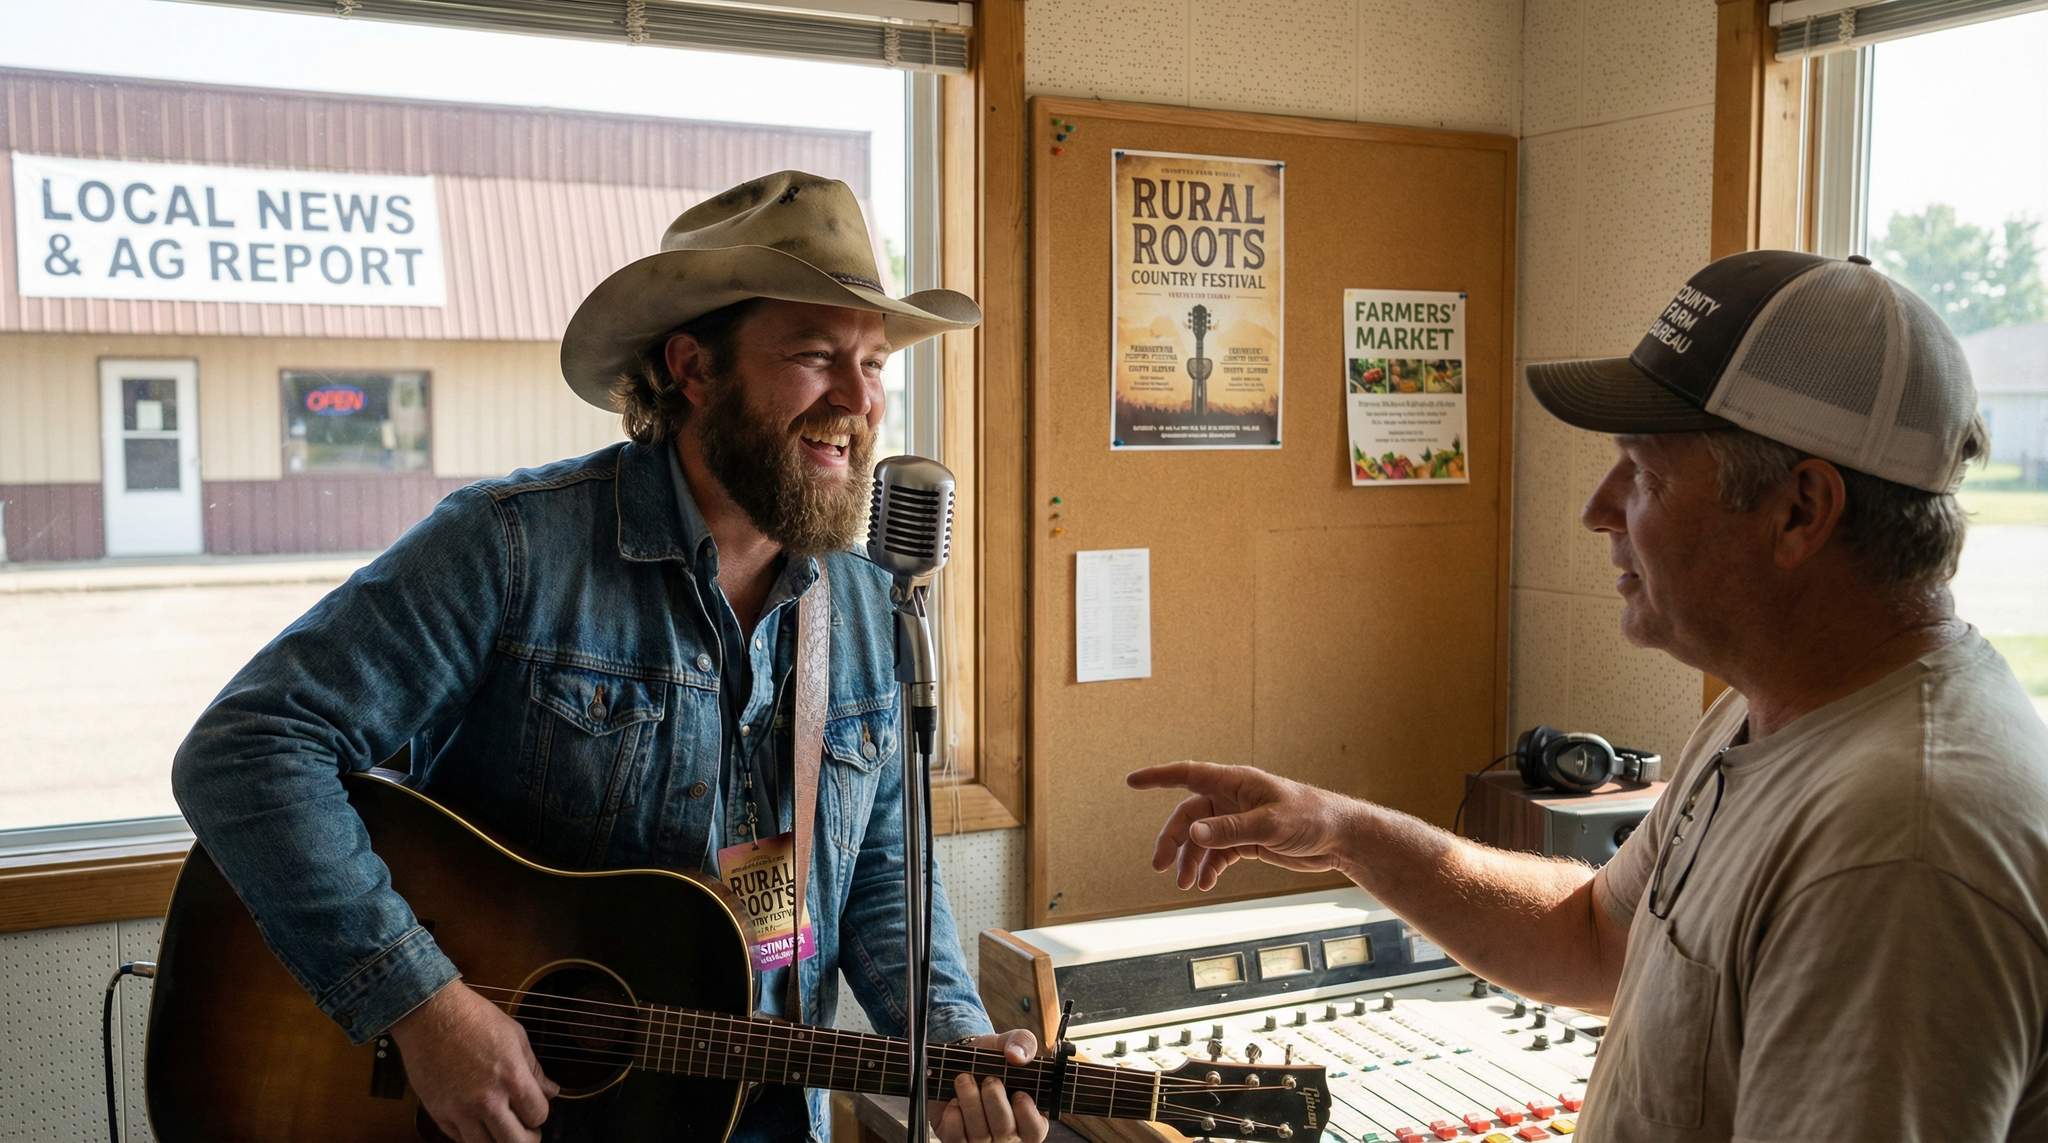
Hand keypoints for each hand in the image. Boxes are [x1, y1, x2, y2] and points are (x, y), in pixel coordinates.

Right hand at [388, 979, 558, 1142]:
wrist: (430, 1014)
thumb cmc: (473, 1018)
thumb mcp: (515, 1036)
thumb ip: (535, 1068)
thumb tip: (551, 1090)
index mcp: (511, 1077)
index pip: (538, 1115)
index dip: (541, 1114)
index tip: (536, 1109)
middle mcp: (486, 1099)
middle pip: (515, 1142)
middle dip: (527, 1139)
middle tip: (527, 1132)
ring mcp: (460, 1110)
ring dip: (498, 1141)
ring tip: (503, 1131)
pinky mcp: (438, 1113)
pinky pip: (459, 1139)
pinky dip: (472, 1136)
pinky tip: (478, 1123)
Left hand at [932, 1029, 1049, 1142]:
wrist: (959, 1062)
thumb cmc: (991, 1059)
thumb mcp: (1009, 1044)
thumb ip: (1022, 1042)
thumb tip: (1018, 1055)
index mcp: (1029, 1116)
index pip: (1035, 1131)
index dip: (1027, 1114)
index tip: (1018, 1094)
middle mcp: (1008, 1135)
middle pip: (1005, 1132)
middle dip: (995, 1101)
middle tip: (988, 1079)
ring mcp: (982, 1142)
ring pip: (980, 1135)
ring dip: (971, 1103)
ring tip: (964, 1079)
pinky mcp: (958, 1140)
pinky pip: (957, 1139)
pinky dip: (953, 1118)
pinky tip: (954, 1102)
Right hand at [1127, 761, 1361, 890]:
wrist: (1340, 838)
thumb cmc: (1311, 818)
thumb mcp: (1270, 825)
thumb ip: (1230, 829)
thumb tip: (1193, 833)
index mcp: (1235, 782)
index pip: (1188, 774)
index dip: (1158, 777)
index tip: (1131, 782)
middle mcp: (1232, 798)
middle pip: (1189, 815)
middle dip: (1173, 840)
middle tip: (1160, 867)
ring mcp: (1239, 819)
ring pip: (1201, 837)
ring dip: (1191, 860)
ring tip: (1186, 885)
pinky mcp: (1249, 840)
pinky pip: (1218, 852)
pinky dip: (1209, 867)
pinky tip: (1205, 884)